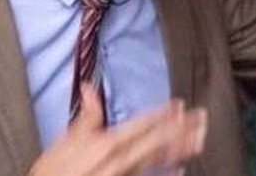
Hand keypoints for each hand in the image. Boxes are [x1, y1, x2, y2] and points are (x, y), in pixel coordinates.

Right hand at [28, 84, 206, 175]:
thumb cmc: (53, 171)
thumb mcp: (66, 140)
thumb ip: (87, 115)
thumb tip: (90, 87)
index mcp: (108, 142)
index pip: (143, 123)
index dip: (163, 113)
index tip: (180, 104)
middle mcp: (122, 160)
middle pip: (159, 140)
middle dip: (182, 127)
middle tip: (202, 116)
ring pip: (160, 160)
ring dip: (182, 147)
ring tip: (200, 138)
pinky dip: (167, 174)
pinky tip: (182, 169)